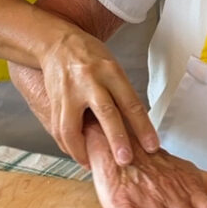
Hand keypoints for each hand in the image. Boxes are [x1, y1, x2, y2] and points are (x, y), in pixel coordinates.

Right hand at [33, 27, 158, 166]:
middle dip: (117, 139)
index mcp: (111, 71)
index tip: (152, 146)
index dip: (143, 126)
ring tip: (93, 164)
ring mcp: (70, 91)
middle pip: (106, 112)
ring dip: (82, 150)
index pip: (131, 102)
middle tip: (125, 160)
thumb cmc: (90, 56)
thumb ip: (122, 95)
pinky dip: (68, 145)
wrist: (56, 42)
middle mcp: (90, 80)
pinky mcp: (54, 100)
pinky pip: (59, 129)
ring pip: (73, 126)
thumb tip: (136, 127)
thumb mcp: (113, 68)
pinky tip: (77, 153)